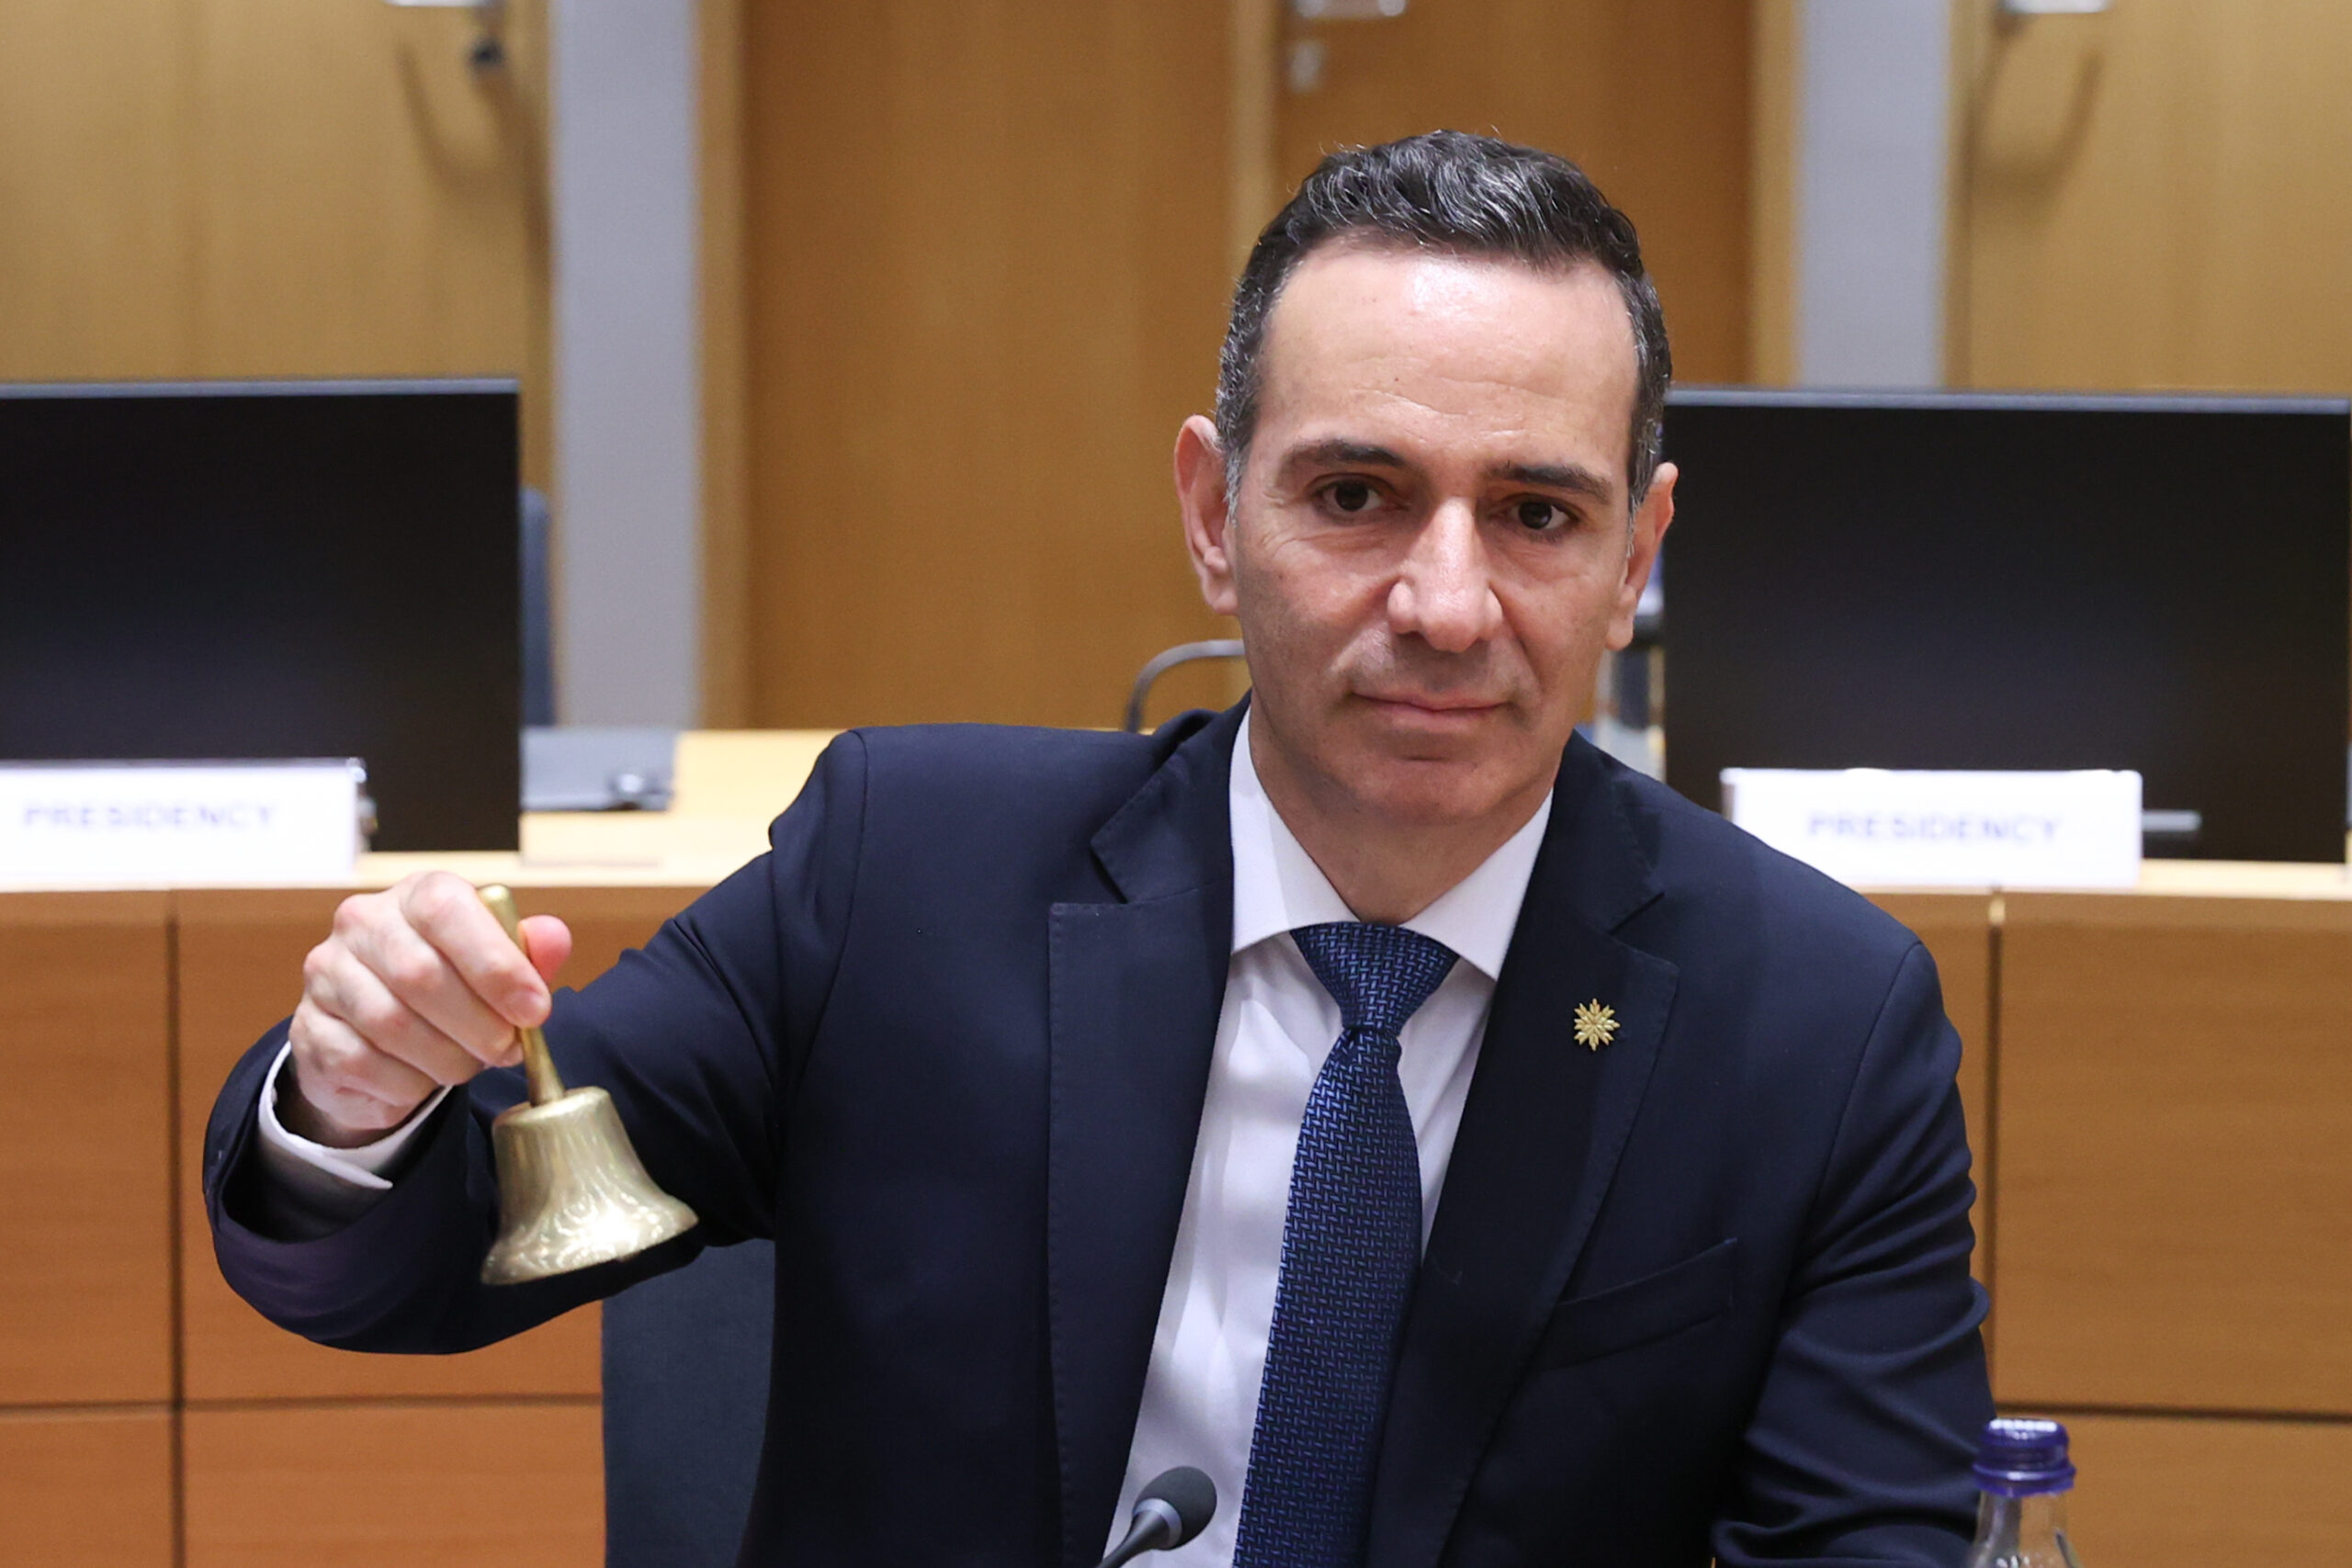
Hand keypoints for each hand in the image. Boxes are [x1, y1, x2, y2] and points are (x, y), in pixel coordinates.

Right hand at [282, 871, 573, 1147]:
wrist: (377, 1034)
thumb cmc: (452, 988)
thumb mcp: (497, 964)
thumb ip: (528, 952)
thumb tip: (553, 938)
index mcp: (417, 895)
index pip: (446, 911)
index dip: (496, 964)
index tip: (535, 1010)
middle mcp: (362, 923)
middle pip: (420, 975)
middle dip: (478, 1024)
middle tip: (507, 1050)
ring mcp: (327, 975)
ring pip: (392, 1025)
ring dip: (446, 1058)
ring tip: (468, 1064)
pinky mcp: (309, 1029)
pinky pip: (362, 1064)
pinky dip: (407, 1084)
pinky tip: (423, 1080)